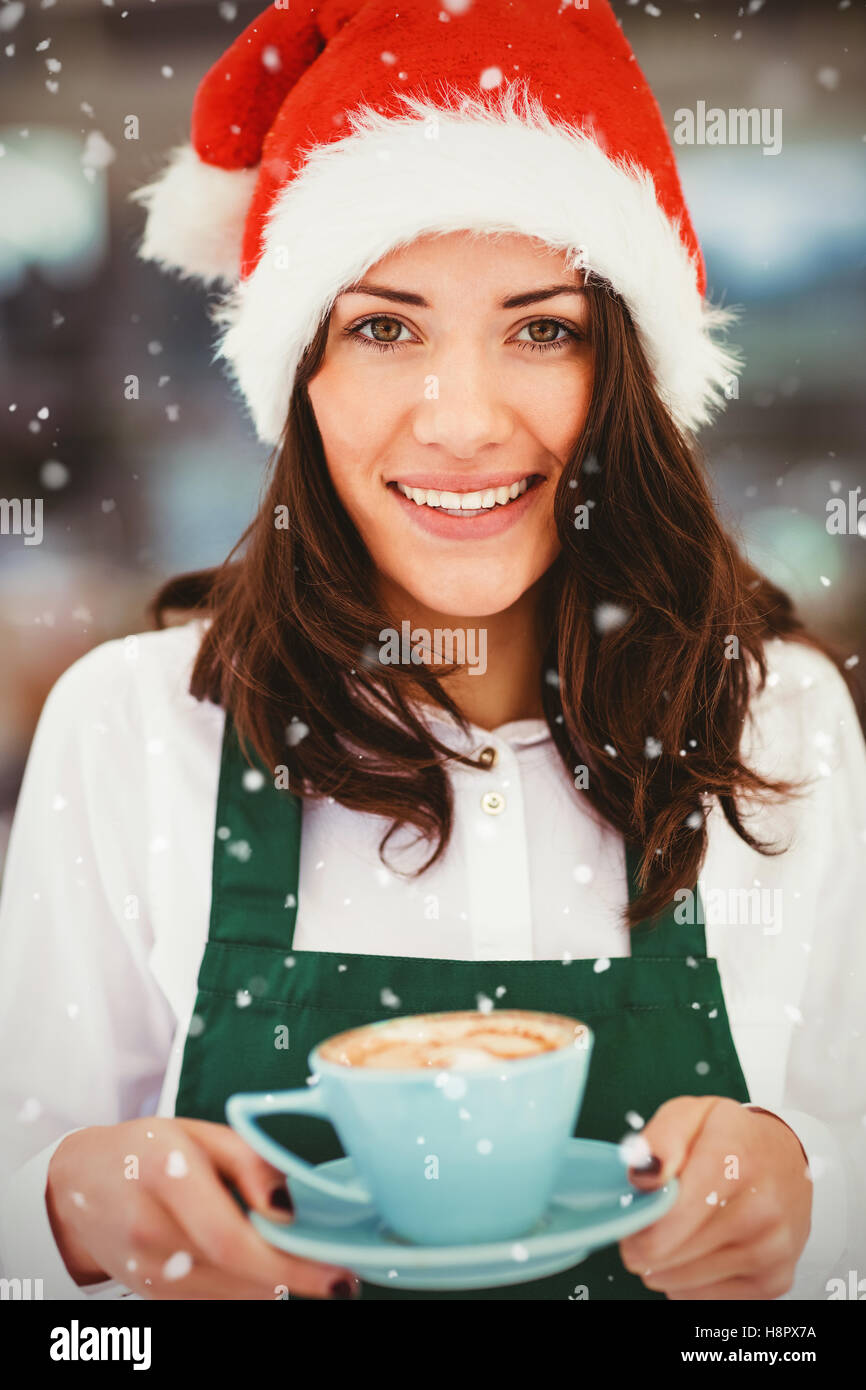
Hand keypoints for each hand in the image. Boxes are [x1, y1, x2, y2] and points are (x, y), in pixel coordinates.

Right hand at [46, 1118, 359, 1298]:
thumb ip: (251, 1161)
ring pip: (228, 1296)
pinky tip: (267, 1273)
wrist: (76, 1186)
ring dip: (275, 1288)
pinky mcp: (149, 1294)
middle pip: (235, 1275)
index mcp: (167, 1175)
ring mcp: (146, 1270)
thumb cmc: (145, 1149)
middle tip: (340, 1279)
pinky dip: (246, 1292)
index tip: (335, 1272)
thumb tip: (289, 1205)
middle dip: (295, 1282)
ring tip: (308, 1271)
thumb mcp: (200, 1133)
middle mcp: (151, 1230)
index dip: (287, 1264)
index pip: (231, 1238)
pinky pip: (211, 1302)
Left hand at [618, 1096, 811, 1299]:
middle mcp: (760, 1210)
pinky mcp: (774, 1281)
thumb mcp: (691, 1114)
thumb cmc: (733, 1138)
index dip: (637, 1224)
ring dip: (666, 1263)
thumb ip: (659, 1140)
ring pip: (681, 1281)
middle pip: (667, 1255)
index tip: (634, 1213)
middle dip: (645, 1241)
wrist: (789, 1159)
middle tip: (651, 1220)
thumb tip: (643, 1177)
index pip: (669, 1219)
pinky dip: (689, 1280)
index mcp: (734, 1161)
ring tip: (676, 1231)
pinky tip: (698, 1250)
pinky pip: (704, 1298)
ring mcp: (771, 1250)